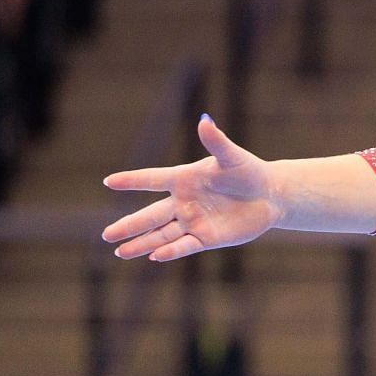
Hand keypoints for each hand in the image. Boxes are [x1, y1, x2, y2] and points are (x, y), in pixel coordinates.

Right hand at [102, 115, 279, 260]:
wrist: (270, 195)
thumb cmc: (249, 172)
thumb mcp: (232, 157)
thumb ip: (215, 141)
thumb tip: (204, 120)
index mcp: (183, 179)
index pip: (152, 179)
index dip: (132, 181)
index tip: (108, 182)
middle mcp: (183, 202)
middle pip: (150, 216)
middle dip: (129, 226)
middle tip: (106, 235)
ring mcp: (193, 222)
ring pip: (162, 234)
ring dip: (141, 243)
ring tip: (120, 252)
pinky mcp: (207, 238)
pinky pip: (185, 246)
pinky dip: (170, 251)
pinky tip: (154, 256)